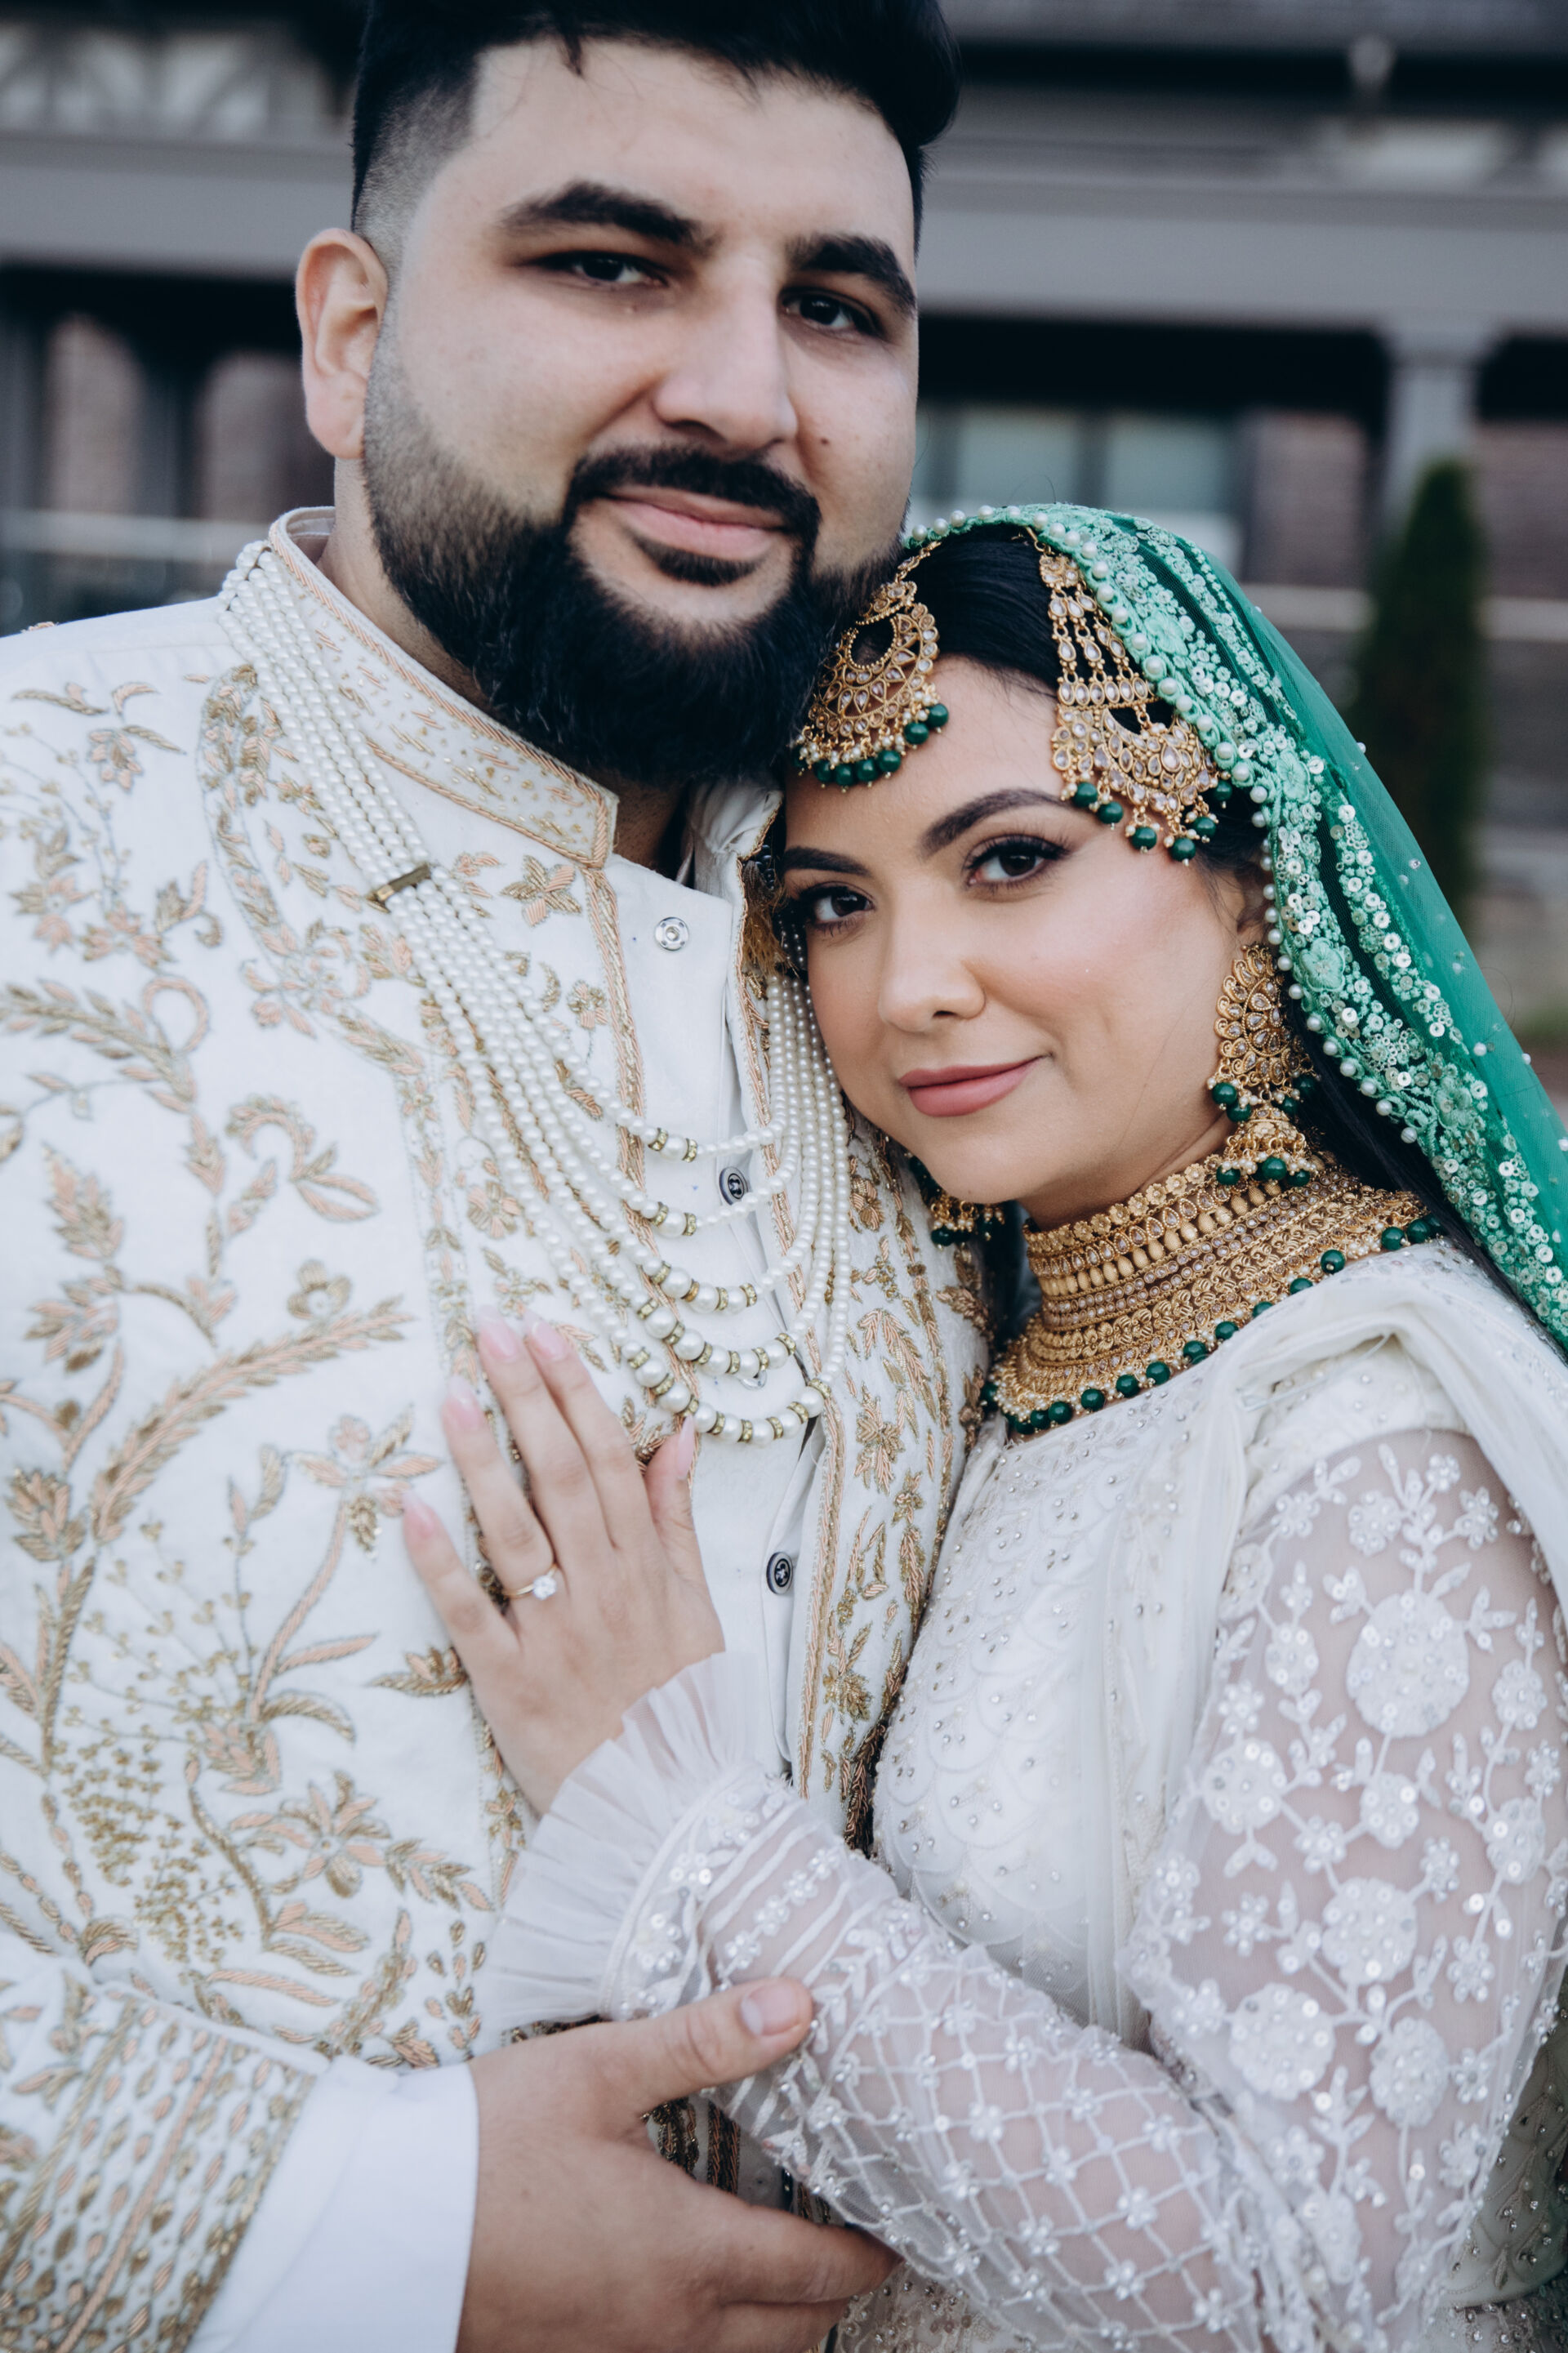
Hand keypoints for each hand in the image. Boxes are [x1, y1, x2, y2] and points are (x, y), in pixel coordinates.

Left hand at [403, 1310, 722, 1811]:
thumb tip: (678, 1432)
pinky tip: (410, 1506)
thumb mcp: (697, 1607)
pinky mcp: (509, 1683)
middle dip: (526, 1397)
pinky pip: (470, 1614)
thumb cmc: (680, 1705)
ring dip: (484, 1459)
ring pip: (515, 1531)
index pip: (612, 1457)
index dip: (577, 1390)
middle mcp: (603, 1588)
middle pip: (563, 1476)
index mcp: (646, 1567)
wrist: (670, 1815)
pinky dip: (440, 1562)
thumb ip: (677, 1518)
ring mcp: (555, 1633)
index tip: (545, 1331)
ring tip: (451, 1392)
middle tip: (490, 1329)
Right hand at [460, 1978, 896, 2352]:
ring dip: (776, 2330)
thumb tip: (801, 2003)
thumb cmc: (485, 2144)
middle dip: (832, 2300)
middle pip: (789, 2337)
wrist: (375, 2232)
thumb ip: (706, 2040)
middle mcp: (666, 2328)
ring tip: (786, 2279)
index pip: (816, 2273)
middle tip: (854, 2253)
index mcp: (687, 2254)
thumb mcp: (599, 2069)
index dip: (865, 2255)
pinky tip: (692, 2300)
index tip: (893, 2233)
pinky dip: (712, 2346)